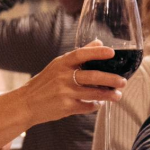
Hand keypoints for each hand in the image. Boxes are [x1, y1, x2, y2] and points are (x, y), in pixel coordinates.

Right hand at [0, 44, 124, 149]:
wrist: (26, 103)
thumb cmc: (45, 83)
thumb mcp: (58, 65)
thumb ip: (79, 55)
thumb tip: (99, 42)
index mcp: (61, 63)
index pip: (80, 54)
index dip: (97, 52)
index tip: (111, 51)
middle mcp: (63, 77)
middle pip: (91, 76)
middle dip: (110, 79)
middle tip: (122, 81)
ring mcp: (64, 93)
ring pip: (92, 93)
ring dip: (108, 95)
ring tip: (117, 95)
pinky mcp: (65, 107)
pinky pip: (86, 106)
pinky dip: (95, 105)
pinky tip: (100, 104)